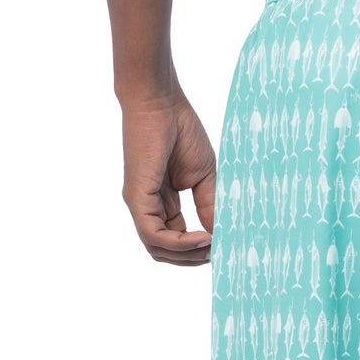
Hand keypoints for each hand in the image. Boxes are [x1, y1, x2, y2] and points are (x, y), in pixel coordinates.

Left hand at [118, 91, 216, 266]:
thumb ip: (209, 206)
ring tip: (212, 246)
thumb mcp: (204, 177)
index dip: (198, 249)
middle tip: (218, 252)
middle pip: (164, 251)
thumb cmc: (180, 129)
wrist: (160, 101)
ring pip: (157, 249)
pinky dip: (178, 243)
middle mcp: (147, 206)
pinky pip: (153, 235)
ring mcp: (139, 203)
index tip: (223, 246)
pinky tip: (202, 238)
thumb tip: (220, 235)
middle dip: (192, 259)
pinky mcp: (136, 197)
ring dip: (187, 255)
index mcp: (162, 202)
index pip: (176, 239)